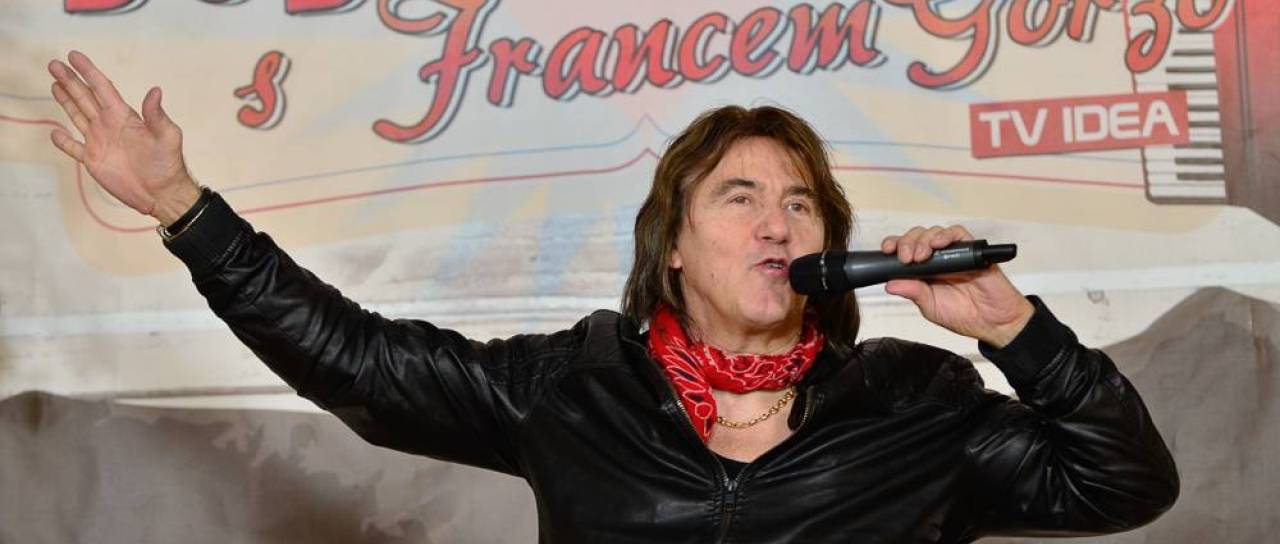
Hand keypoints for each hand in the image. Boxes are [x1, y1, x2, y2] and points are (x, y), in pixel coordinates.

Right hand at [47, 50, 199, 224]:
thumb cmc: (168, 164)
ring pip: (77, 115)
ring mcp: (100, 141)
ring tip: (54, 83)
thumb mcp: (167, 136)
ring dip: (65, 100)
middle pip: (85, 97)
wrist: (163, 193)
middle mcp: (109, 124)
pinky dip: (63, 142)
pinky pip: (74, 148)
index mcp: (125, 116)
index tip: (74, 56)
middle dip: (70, 80)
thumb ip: (157, 115)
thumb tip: (155, 90)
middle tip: (54, 64)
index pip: (103, 88)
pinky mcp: (93, 160)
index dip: (89, 71)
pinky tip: (54, 133)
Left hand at [880, 225, 1034, 347]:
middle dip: (906, 243)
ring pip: (934, 233)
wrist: (994, 323)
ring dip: (923, 240)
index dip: (894, 246)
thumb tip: (890, 284)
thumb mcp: (931, 307)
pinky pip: (958, 234)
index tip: (886, 252)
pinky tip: (938, 243)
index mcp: (924, 271)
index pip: (904, 251)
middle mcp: (937, 259)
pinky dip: (946, 235)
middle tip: (906, 258)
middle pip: (916, 238)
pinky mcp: (971, 251)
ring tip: (921, 255)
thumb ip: (913, 293)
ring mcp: (954, 253)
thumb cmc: (964, 315)